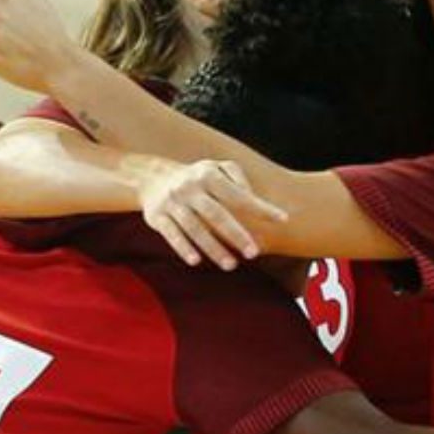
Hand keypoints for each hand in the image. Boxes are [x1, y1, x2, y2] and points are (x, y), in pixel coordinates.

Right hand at [136, 158, 287, 270]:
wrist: (152, 177)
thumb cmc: (196, 178)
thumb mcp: (216, 168)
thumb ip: (238, 178)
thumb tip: (254, 198)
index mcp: (208, 174)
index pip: (238, 194)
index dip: (260, 207)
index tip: (281, 220)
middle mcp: (190, 187)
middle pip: (216, 214)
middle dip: (236, 234)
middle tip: (254, 253)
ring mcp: (172, 202)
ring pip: (194, 228)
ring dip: (213, 248)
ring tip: (231, 265)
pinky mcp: (157, 216)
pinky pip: (172, 234)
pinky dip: (183, 248)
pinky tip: (196, 261)